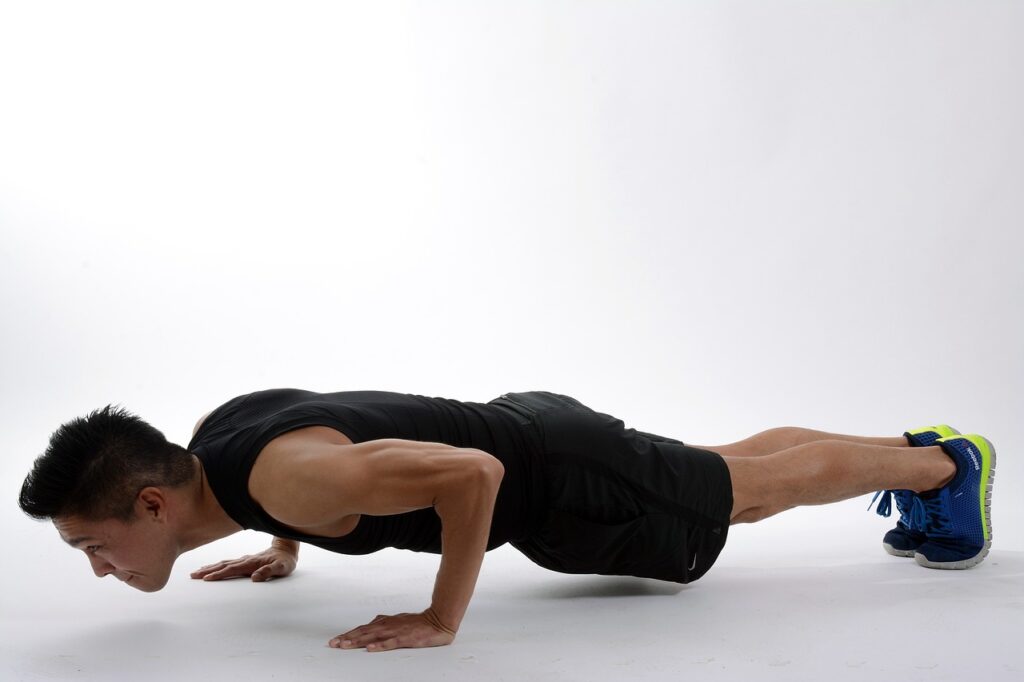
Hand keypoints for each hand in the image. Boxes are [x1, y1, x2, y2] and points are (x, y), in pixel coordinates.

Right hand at [190, 547, 296, 581]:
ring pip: (223, 563)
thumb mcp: (282, 568)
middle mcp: (245, 560)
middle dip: (208, 570)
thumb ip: (269, 571)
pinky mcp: (244, 561)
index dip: (219, 574)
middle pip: (223, 565)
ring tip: (196, 572)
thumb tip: (255, 578)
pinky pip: (227, 563)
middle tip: (193, 576)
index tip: (207, 579)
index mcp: (252, 563)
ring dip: (209, 567)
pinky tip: (210, 567)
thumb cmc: (284, 561)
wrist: (286, 549)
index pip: (232, 569)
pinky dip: (216, 565)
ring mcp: (244, 560)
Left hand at [329, 608, 456, 651]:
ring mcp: (396, 632)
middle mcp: (387, 626)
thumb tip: (374, 621)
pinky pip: (390, 643)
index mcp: (385, 622)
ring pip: (373, 637)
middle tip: (333, 644)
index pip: (362, 629)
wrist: (437, 620)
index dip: (349, 634)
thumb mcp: (398, 620)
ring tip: (345, 646)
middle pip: (363, 633)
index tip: (336, 640)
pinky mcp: (405, 639)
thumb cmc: (418, 622)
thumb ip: (385, 621)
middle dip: (347, 639)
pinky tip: (370, 649)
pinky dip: (379, 646)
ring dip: (358, 641)